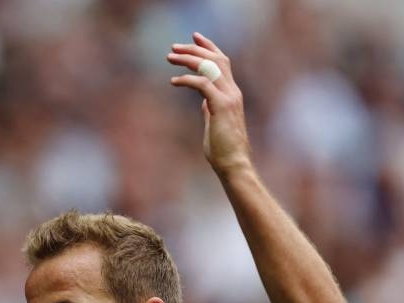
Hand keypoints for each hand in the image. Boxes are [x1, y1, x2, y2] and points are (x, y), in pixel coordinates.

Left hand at [167, 34, 251, 176]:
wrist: (233, 164)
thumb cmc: (223, 150)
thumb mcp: (215, 124)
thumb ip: (211, 109)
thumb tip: (204, 102)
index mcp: (232, 94)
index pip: (222, 63)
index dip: (209, 48)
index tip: (194, 38)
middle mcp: (233, 92)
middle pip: (216, 59)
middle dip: (195, 48)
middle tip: (174, 47)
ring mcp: (229, 98)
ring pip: (209, 67)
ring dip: (188, 59)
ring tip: (170, 57)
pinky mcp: (221, 107)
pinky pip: (202, 84)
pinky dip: (187, 79)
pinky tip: (174, 81)